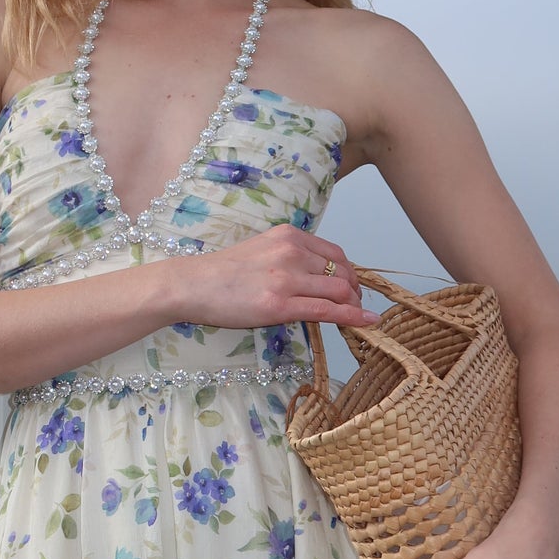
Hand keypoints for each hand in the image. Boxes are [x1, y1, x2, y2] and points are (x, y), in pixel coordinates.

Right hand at [174, 224, 380, 331]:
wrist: (192, 285)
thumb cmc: (222, 273)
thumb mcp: (261, 252)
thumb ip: (289, 259)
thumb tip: (315, 278)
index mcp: (288, 236)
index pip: (335, 253)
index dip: (350, 272)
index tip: (352, 287)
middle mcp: (291, 252)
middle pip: (342, 272)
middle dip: (355, 291)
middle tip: (355, 306)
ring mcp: (286, 278)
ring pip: (339, 290)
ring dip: (354, 305)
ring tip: (357, 316)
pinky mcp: (280, 305)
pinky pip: (327, 311)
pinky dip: (352, 317)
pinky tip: (366, 323)